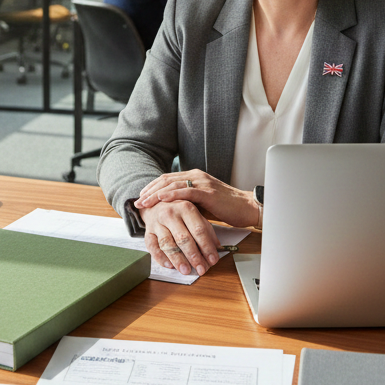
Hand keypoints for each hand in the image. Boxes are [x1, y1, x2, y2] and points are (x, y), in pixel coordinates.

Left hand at [135, 170, 259, 228]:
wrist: (247, 208)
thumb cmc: (226, 208)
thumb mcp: (202, 203)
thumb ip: (188, 202)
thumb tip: (170, 209)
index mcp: (195, 176)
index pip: (167, 179)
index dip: (152, 187)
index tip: (141, 197)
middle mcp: (196, 176)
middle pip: (166, 179)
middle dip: (149, 190)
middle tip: (137, 200)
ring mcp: (201, 182)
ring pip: (172, 184)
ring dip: (155, 194)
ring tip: (143, 202)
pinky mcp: (207, 192)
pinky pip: (185, 191)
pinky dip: (170, 195)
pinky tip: (160, 200)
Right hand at [138, 199, 219, 275]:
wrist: (155, 201)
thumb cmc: (179, 210)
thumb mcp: (195, 214)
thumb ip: (207, 229)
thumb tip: (217, 248)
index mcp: (186, 207)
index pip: (198, 230)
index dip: (207, 247)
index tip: (213, 260)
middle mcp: (170, 214)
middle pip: (183, 238)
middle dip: (193, 256)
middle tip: (201, 269)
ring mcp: (157, 222)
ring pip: (167, 243)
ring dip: (177, 259)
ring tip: (186, 270)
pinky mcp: (148, 231)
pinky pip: (152, 246)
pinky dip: (160, 257)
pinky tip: (169, 266)